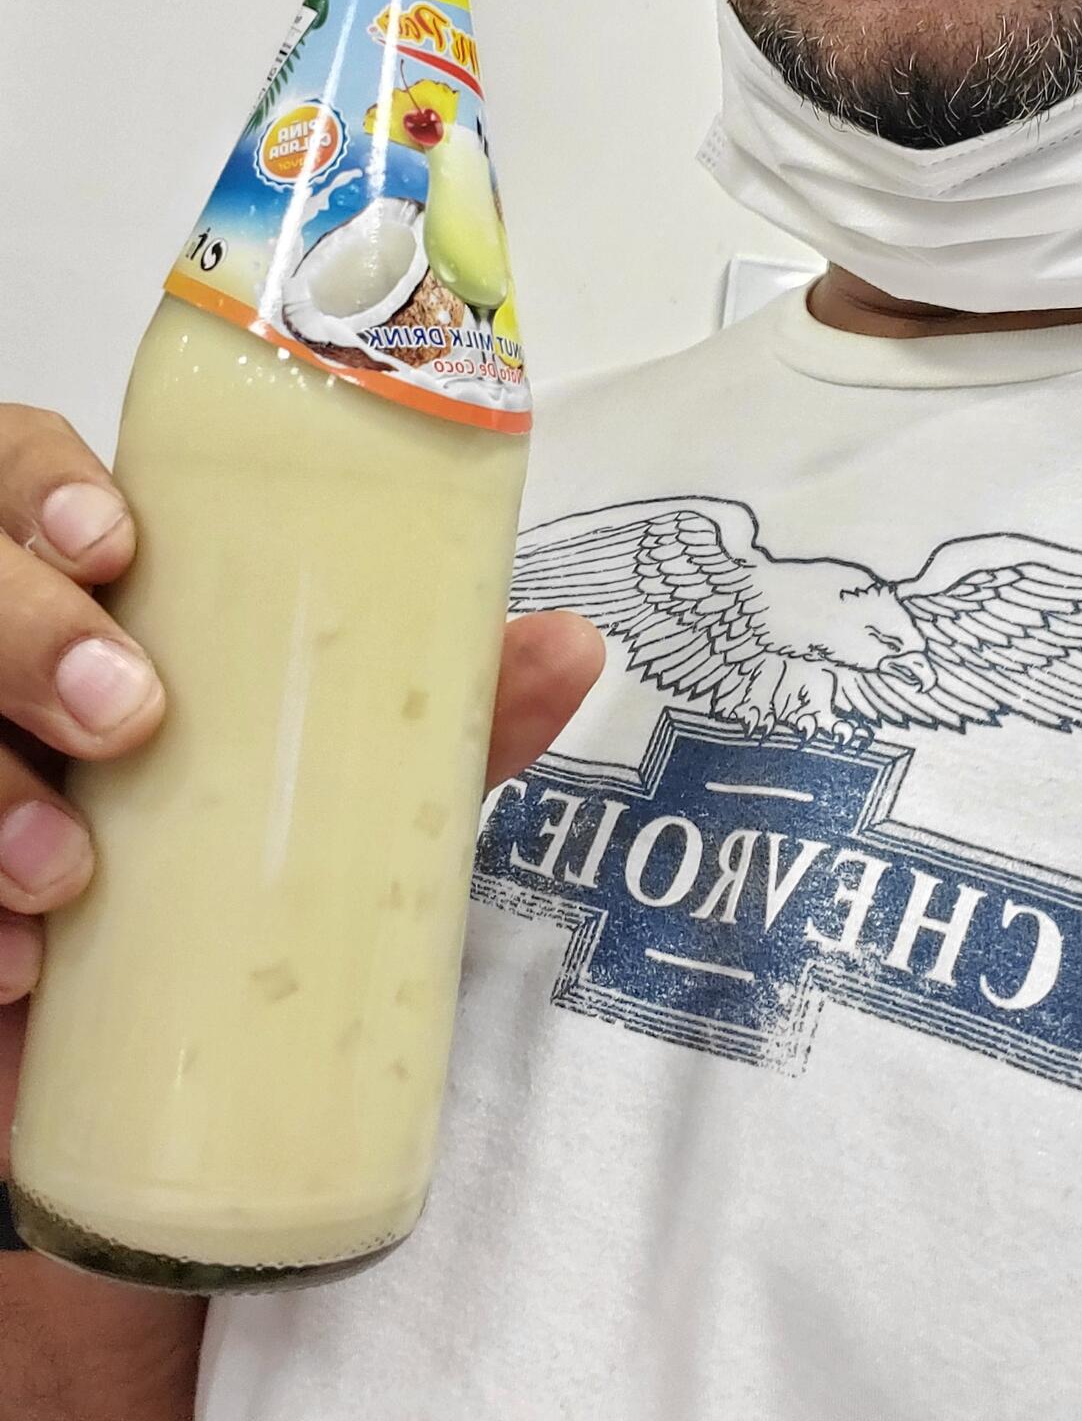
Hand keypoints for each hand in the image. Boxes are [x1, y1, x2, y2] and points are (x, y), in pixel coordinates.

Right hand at [0, 402, 604, 1178]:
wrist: (158, 1063)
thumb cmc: (247, 859)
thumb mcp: (346, 778)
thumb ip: (439, 716)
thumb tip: (570, 644)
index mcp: (89, 593)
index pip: (22, 474)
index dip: (44, 483)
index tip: (119, 539)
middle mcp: (2, 658)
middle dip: (23, 626)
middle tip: (128, 710)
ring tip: (70, 871)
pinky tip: (20, 968)